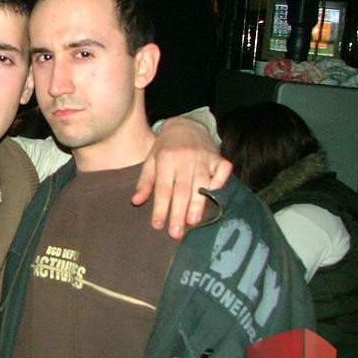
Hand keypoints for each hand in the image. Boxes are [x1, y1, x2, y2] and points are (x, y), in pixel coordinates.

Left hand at [133, 117, 232, 238]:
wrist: (186, 125)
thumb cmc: (165, 147)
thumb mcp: (151, 160)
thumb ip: (145, 181)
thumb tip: (136, 201)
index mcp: (165, 158)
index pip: (163, 188)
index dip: (161, 207)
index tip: (158, 225)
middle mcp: (184, 157)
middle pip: (181, 189)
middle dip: (178, 212)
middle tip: (176, 233)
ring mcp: (203, 156)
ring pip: (202, 183)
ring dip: (198, 203)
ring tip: (193, 221)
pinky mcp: (218, 157)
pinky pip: (222, 172)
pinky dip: (219, 185)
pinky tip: (215, 199)